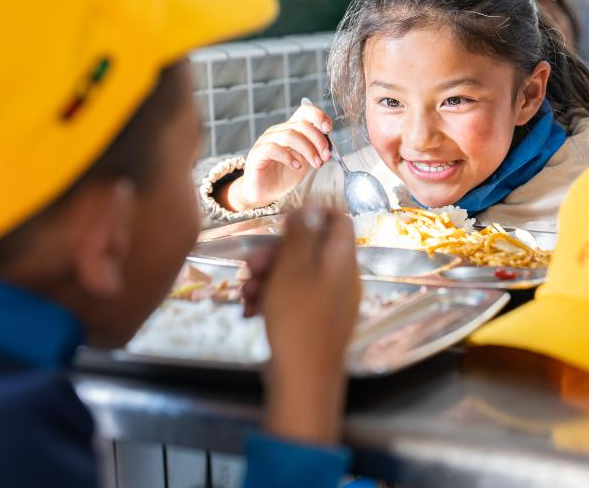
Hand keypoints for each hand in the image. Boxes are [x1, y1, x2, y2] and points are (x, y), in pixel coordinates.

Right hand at [219, 103, 333, 211]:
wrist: (266, 193)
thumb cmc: (285, 175)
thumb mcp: (307, 161)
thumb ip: (316, 150)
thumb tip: (330, 144)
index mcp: (291, 129)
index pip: (304, 111)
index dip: (318, 116)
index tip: (329, 129)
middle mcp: (278, 131)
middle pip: (301, 125)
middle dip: (318, 141)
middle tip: (326, 157)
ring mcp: (266, 140)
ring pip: (289, 135)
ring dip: (308, 150)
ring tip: (316, 164)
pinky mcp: (257, 153)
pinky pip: (273, 148)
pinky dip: (288, 157)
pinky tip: (296, 166)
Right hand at [257, 206, 359, 443]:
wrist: (303, 381)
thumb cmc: (297, 319)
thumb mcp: (293, 269)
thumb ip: (301, 234)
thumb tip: (310, 207)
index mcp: (342, 260)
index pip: (338, 220)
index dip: (311, 214)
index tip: (281, 220)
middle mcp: (341, 278)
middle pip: (310, 249)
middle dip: (276, 251)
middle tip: (251, 263)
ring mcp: (330, 302)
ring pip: (297, 274)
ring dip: (268, 276)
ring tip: (246, 290)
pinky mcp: (315, 322)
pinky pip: (294, 298)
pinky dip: (272, 298)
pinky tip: (250, 308)